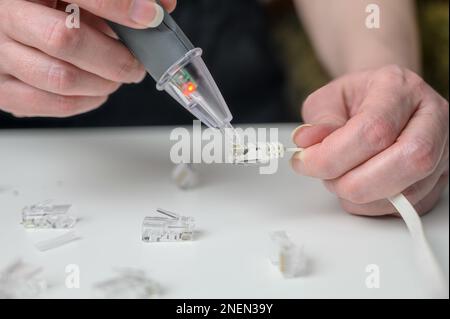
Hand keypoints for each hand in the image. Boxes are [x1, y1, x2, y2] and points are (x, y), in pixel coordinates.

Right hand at [0, 0, 175, 116]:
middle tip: (135, 64)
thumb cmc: (47, 8)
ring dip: (104, 83)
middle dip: (115, 58)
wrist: (8, 24)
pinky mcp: (4, 90)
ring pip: (62, 79)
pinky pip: (54, 105)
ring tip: (116, 76)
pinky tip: (98, 90)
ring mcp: (0, 57)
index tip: (149, 16)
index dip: (118, 6)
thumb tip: (161, 6)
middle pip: (66, 41)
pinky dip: (88, 101)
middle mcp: (5, 18)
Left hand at [291, 65, 448, 215]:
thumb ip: (318, 121)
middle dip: (354, 181)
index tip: (305, 163)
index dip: (333, 155)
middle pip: (407, 161)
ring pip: (410, 190)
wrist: (382, 101)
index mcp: (399, 88)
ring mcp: (443, 148)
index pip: (374, 129)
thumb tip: (306, 142)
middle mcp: (430, 116)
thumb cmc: (358, 100)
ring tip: (341, 179)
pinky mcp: (441, 177)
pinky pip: (412, 206)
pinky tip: (359, 188)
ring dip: (362, 197)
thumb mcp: (328, 100)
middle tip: (326, 177)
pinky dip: (375, 206)